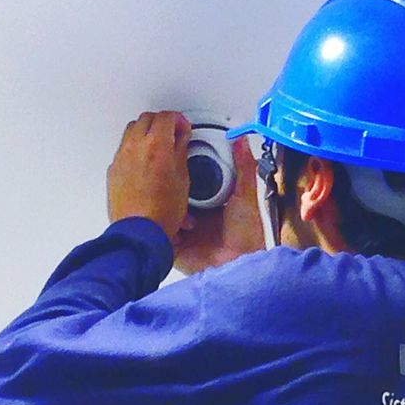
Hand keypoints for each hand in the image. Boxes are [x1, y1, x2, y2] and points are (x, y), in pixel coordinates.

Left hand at [107, 111, 190, 241]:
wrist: (140, 231)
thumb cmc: (162, 212)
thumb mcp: (183, 178)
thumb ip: (180, 151)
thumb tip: (180, 139)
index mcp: (157, 145)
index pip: (167, 117)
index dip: (178, 119)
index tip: (183, 128)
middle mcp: (135, 147)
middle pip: (147, 118)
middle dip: (161, 122)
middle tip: (172, 133)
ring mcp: (122, 157)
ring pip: (132, 130)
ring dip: (146, 132)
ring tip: (158, 146)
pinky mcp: (114, 169)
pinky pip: (124, 148)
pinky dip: (135, 147)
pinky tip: (145, 160)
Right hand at [171, 134, 264, 273]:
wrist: (237, 264)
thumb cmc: (246, 235)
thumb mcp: (246, 196)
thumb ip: (244, 167)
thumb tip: (241, 141)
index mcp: (212, 201)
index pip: (192, 179)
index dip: (185, 168)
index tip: (176, 154)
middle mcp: (196, 214)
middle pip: (175, 193)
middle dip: (169, 184)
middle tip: (163, 172)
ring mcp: (183, 229)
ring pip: (165, 210)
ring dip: (162, 203)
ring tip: (160, 192)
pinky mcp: (173, 244)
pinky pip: (160, 229)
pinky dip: (158, 222)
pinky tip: (158, 214)